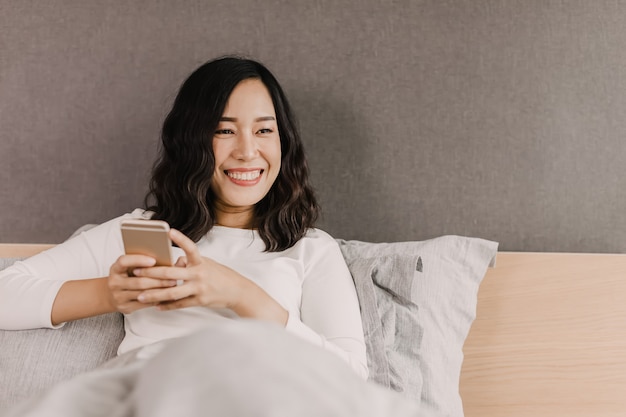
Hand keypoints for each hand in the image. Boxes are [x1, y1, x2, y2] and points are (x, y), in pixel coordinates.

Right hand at [107, 254, 178, 313]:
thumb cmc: (126, 277)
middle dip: (158, 279)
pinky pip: (144, 304)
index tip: (153, 260)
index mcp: (115, 269)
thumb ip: (140, 262)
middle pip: (138, 281)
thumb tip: (163, 258)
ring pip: (143, 293)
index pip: (123, 262)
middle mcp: (114, 283)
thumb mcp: (128, 267)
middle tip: (173, 277)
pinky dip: (156, 298)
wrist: (111, 295)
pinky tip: (166, 294)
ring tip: (172, 285)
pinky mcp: (125, 307)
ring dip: (160, 289)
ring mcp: (118, 297)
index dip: (138, 260)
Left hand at [132, 229, 287, 324]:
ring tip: (140, 295)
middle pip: (171, 274)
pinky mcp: (199, 301)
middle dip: (151, 273)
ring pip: (172, 292)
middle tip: (136, 272)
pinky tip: (156, 305)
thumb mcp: (207, 264)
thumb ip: (190, 262)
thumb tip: (174, 262)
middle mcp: (199, 274)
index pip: (190, 248)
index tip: (168, 231)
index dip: (180, 239)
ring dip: (154, 294)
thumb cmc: (220, 275)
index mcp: (201, 262)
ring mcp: (199, 289)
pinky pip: (179, 304)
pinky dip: (167, 305)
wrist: (237, 291)